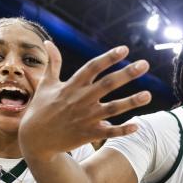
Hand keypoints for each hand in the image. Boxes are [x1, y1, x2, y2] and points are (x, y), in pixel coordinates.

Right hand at [19, 41, 151, 161]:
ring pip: (112, 108)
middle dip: (126, 74)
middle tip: (145, 64)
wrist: (35, 140)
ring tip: (148, 95)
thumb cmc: (40, 109)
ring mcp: (85, 118)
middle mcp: (81, 100)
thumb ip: (52, 63)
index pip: (93, 68)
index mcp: (71, 86)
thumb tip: (48, 42)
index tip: (125, 49)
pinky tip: (137, 126)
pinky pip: (108, 132)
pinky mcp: (88, 134)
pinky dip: (122, 130)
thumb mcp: (45, 84)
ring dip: (131, 102)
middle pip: (107, 84)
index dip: (108, 58)